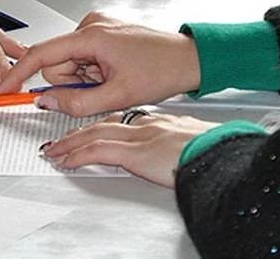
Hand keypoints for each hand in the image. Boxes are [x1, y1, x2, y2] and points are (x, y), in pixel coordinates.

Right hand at [0, 11, 200, 115]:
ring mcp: (96, 26)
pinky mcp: (101, 30)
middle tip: (102, 87)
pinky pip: (81, 56)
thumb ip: (76, 102)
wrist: (191, 58)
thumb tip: (45, 102)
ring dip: (85, 77)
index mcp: (90, 35)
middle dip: (73, 82)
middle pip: (57, 63)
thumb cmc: (163, 69)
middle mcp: (90, 24)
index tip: (2, 87)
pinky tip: (114, 70)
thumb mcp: (117, 96)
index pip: (40, 54)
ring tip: (112, 79)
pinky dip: (92, 70)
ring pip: (69, 62)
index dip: (18, 73)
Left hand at [40, 111, 218, 186]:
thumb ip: (177, 143)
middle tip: (59, 139)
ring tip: (54, 151)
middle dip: (77, 132)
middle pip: (101, 124)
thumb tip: (172, 153)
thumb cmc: (216, 151)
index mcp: (160, 121)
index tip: (87, 129)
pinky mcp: (134, 152)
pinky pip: (96, 151)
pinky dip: (76, 155)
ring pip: (93, 135)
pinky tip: (65, 160)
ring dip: (69, 143)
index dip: (99, 124)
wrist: (224, 155)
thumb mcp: (194, 142)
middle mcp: (146, 125)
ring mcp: (138, 137)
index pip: (121, 119)